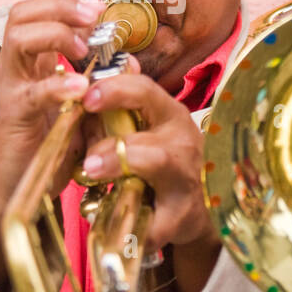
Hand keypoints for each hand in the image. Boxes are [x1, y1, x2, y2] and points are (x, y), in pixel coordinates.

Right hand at [0, 0, 107, 219]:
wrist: (28, 182)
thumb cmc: (57, 138)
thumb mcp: (85, 103)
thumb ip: (102, 80)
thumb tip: (131, 60)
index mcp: (31, 58)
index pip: (38, 10)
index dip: (67, 1)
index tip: (100, 7)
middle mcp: (14, 66)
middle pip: (21, 14)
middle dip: (60, 8)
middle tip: (94, 17)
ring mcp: (10, 88)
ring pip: (18, 40)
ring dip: (56, 36)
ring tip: (85, 50)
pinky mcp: (12, 116)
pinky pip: (31, 92)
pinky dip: (57, 85)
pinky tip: (81, 88)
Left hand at [75, 53, 222, 257]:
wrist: (205, 204)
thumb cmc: (170, 158)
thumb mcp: (156, 125)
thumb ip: (133, 101)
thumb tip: (124, 61)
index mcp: (171, 117)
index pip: (146, 92)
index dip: (114, 91)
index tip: (86, 98)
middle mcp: (182, 145)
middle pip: (153, 142)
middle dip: (115, 148)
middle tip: (87, 158)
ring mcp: (185, 182)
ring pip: (158, 171)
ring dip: (120, 172)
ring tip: (92, 176)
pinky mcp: (180, 218)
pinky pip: (152, 225)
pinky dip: (128, 230)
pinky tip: (108, 227)